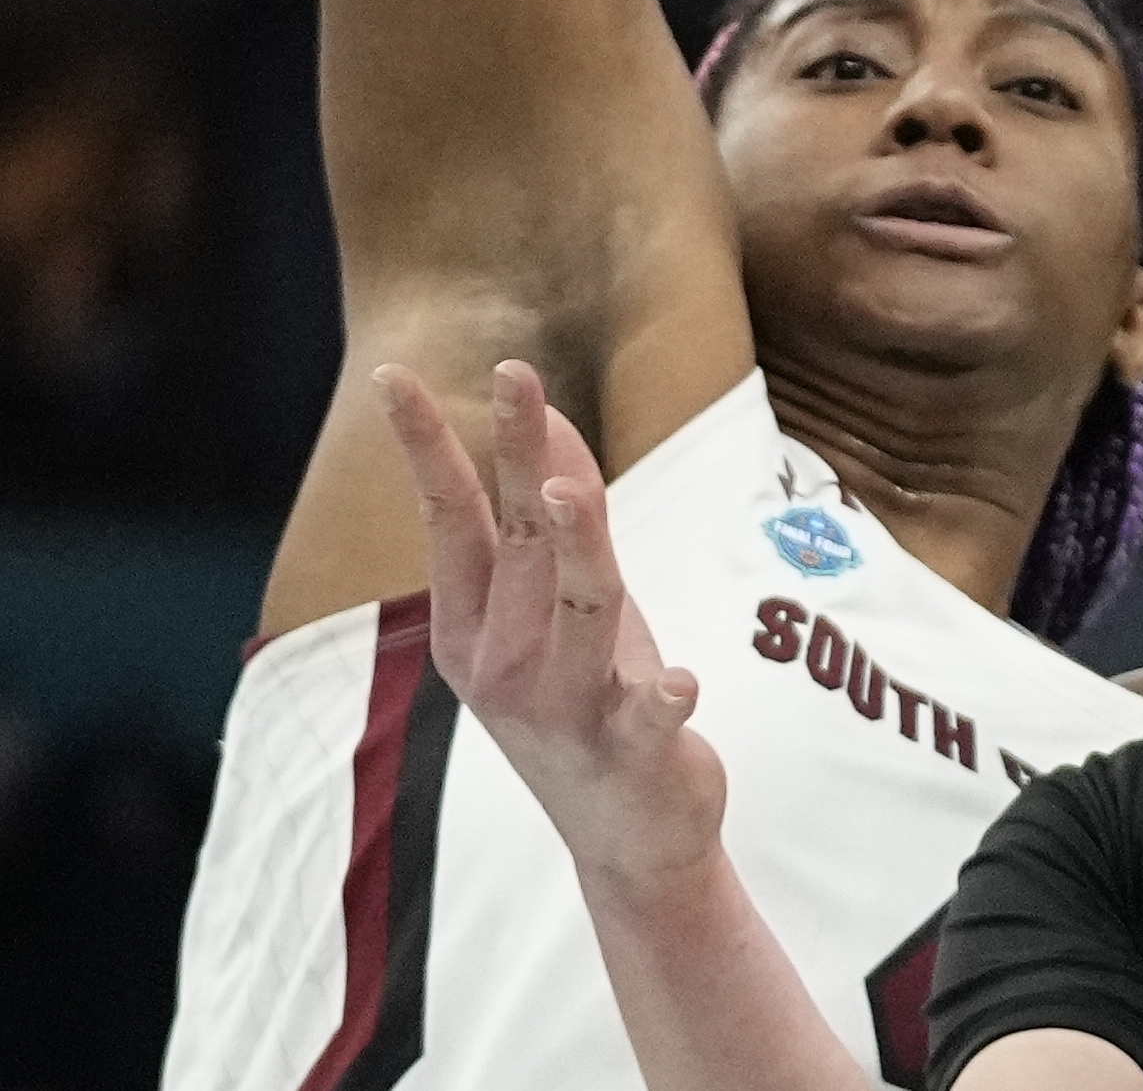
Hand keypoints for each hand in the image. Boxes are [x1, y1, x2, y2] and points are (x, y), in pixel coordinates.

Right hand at [377, 360, 727, 895]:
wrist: (627, 837)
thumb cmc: (588, 697)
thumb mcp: (562, 607)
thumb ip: (556, 522)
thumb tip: (548, 424)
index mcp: (474, 626)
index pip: (450, 518)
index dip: (428, 446)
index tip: (395, 375)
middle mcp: (505, 664)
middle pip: (517, 540)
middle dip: (516, 456)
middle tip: (513, 373)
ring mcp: (566, 710)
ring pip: (580, 612)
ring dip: (576, 552)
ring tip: (570, 495)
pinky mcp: (633, 751)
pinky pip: (647, 718)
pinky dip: (662, 699)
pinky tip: (680, 680)